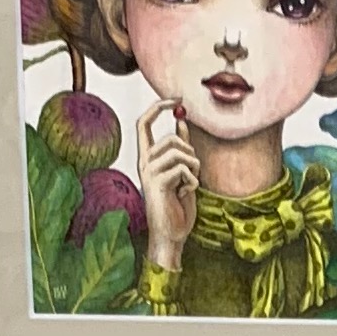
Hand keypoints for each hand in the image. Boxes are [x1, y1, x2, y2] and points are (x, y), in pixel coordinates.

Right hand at [136, 99, 199, 270]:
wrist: (170, 236)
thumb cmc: (177, 207)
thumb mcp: (182, 173)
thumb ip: (181, 149)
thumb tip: (182, 120)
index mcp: (147, 158)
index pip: (143, 122)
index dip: (158, 107)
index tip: (176, 99)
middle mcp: (143, 163)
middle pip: (172, 137)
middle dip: (191, 153)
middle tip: (192, 173)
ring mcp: (148, 172)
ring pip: (179, 151)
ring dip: (194, 167)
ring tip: (190, 184)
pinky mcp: (157, 183)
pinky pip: (183, 168)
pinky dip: (193, 180)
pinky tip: (186, 193)